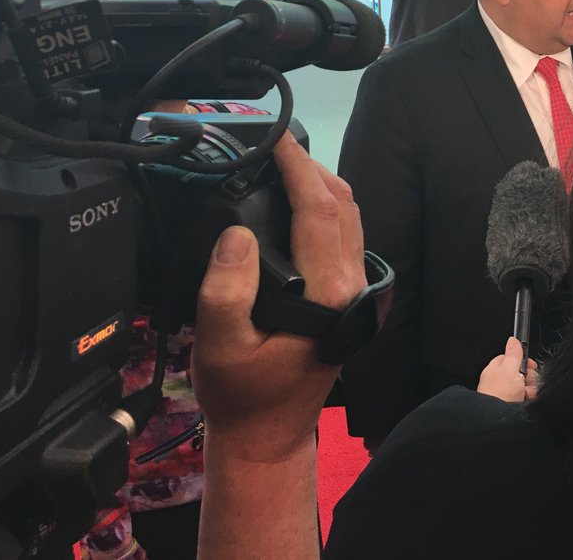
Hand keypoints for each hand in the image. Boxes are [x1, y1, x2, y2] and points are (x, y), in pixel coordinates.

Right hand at [192, 131, 365, 461]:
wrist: (269, 435)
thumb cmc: (242, 394)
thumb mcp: (218, 347)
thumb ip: (226, 292)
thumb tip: (237, 234)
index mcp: (326, 293)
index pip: (318, 211)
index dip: (297, 167)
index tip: (275, 138)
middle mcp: (350, 285)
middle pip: (342, 205)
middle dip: (311, 167)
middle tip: (273, 146)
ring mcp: (354, 289)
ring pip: (349, 218)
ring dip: (321, 185)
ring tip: (282, 165)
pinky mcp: (348, 294)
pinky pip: (344, 236)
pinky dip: (323, 208)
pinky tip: (295, 203)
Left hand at [477, 337, 537, 401]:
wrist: (496, 419)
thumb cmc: (499, 394)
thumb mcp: (509, 368)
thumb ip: (513, 353)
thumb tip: (513, 339)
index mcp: (496, 369)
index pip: (512, 359)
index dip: (524, 361)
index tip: (531, 366)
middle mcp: (499, 381)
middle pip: (520, 373)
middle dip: (528, 377)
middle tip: (526, 382)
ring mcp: (505, 394)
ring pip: (524, 386)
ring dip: (529, 389)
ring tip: (526, 395)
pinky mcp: (510, 405)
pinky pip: (524, 398)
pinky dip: (528, 399)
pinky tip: (526, 401)